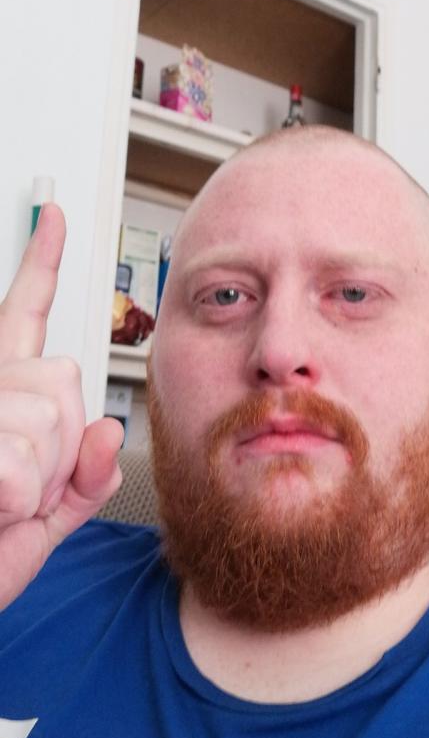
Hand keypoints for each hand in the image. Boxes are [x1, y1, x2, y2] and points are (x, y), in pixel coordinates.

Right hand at [0, 204, 123, 610]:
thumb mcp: (49, 518)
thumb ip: (87, 474)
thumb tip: (108, 428)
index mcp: (5, 400)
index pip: (28, 319)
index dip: (42, 264)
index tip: (55, 219)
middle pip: (66, 381)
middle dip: (61, 447)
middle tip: (16, 488)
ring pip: (49, 424)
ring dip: (38, 480)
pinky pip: (23, 467)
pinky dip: (16, 504)